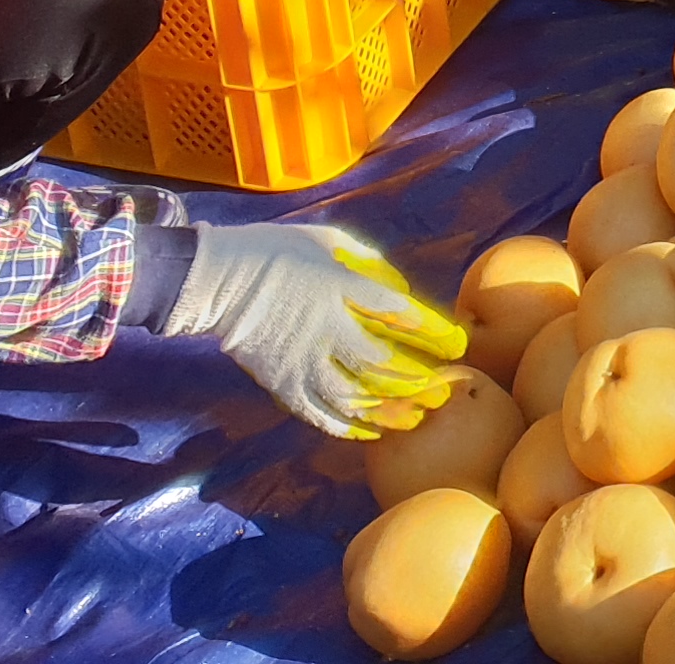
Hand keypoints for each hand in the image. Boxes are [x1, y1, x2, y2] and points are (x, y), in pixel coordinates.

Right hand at [168, 223, 466, 439]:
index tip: (456, 343)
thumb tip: (402, 291)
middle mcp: (323, 328)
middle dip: (415, 381)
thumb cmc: (280, 252)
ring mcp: (300, 360)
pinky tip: (371, 432)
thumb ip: (370, 265)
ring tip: (417, 419)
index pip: (396, 313)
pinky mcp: (280, 383)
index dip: (431, 331)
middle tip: (444, 392)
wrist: (218, 280)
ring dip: (387, 411)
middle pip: (379, 363)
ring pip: (352, 396)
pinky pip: (318, 413)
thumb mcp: (330, 243)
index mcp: (338, 288)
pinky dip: (346, 426)